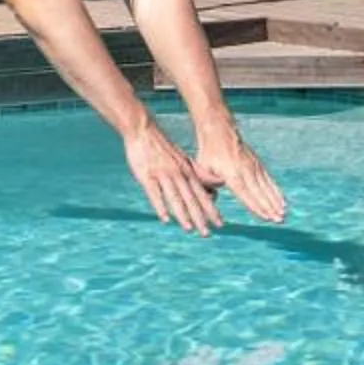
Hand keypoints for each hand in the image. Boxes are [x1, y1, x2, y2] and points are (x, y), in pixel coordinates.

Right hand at [123, 115, 223, 234]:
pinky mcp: (147, 175)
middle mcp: (178, 174)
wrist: (143, 130)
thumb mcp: (184, 159)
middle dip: (200, 217)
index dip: (211, 210)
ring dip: (183, 215)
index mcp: (187, 171)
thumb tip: (211, 188)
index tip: (220, 224)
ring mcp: (163, 174)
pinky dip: (161, 206)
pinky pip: (155, 193)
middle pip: (191, 199)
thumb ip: (197, 174)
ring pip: (175, 198)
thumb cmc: (164, 148)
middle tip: (207, 234)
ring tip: (189, 229)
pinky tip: (165, 219)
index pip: (202, 194)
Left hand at [189, 122, 286, 223]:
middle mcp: (245, 170)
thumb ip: (207, 184)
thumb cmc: (208, 152)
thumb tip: (214, 197)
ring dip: (276, 201)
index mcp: (231, 173)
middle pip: (260, 192)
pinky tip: (283, 201)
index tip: (266, 217)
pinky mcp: (257, 163)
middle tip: (280, 220)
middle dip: (270, 207)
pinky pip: (269, 180)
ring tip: (283, 214)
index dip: (256, 206)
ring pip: (267, 187)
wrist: (219, 130)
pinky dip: (276, 191)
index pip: (245, 193)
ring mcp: (253, 166)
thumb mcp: (202, 167)